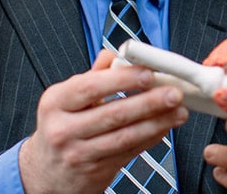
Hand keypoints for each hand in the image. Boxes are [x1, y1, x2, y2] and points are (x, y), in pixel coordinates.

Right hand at [18, 50, 189, 193]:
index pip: (91, 87)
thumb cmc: (62, 126)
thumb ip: (94, 75)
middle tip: (174, 93)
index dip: (123, 79)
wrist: (46, 172)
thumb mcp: (66, 98)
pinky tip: (166, 126)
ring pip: (125, 136)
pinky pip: (129, 151)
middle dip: (149, 102)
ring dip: (157, 122)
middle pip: (113, 114)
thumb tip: (116, 54)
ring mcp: (78, 152)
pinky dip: (151, 138)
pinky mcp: (95, 170)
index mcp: (55, 102)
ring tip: (179, 111)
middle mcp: (62, 129)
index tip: (149, 73)